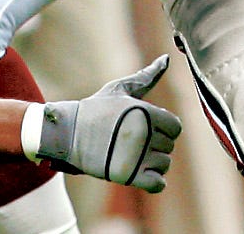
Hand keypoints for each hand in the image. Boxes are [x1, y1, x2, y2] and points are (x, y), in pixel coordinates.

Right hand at [34, 55, 182, 192]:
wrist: (68, 133)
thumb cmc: (96, 109)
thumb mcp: (121, 89)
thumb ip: (147, 76)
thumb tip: (166, 58)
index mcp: (146, 112)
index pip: (175, 128)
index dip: (164, 128)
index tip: (146, 127)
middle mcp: (144, 134)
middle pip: (169, 147)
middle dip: (155, 145)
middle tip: (133, 141)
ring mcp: (136, 156)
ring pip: (164, 165)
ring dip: (152, 163)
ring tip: (133, 155)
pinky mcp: (126, 175)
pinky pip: (157, 184)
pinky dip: (153, 181)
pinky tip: (140, 172)